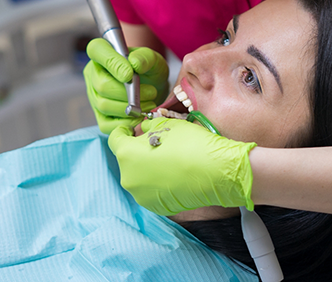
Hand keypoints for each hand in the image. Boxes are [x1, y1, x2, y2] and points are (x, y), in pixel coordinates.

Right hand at [83, 39, 168, 133]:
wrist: (154, 86)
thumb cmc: (149, 69)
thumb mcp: (153, 58)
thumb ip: (145, 57)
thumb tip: (134, 64)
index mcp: (102, 51)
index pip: (97, 50)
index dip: (112, 63)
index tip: (130, 74)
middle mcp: (93, 73)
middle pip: (102, 85)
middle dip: (129, 93)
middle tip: (151, 92)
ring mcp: (94, 95)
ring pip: (104, 105)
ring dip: (130, 108)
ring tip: (149, 103)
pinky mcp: (99, 115)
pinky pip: (106, 124)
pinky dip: (126, 123)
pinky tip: (139, 117)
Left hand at [108, 117, 256, 215]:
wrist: (216, 172)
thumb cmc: (191, 144)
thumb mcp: (166, 124)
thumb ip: (147, 126)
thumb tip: (141, 131)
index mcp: (127, 155)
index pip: (115, 139)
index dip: (123, 131)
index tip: (131, 128)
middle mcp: (129, 178)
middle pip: (127, 159)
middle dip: (137, 149)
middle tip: (156, 141)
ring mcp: (142, 195)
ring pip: (139, 175)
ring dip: (147, 166)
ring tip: (168, 157)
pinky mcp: (156, 206)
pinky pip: (150, 189)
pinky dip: (157, 180)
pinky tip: (174, 171)